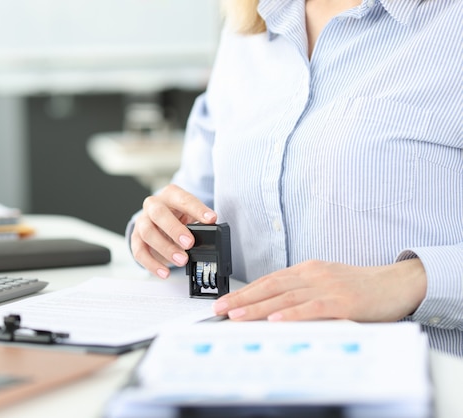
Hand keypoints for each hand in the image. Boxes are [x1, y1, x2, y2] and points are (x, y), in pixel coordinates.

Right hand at [131, 184, 216, 278]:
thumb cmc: (178, 217)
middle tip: (189, 243)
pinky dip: (152, 264)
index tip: (211, 219)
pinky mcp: (135, 238)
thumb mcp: (191, 215)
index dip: (197, 209)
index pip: (183, 198)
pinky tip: (165, 273)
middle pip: (159, 213)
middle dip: (174, 229)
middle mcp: (153, 205)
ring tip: (181, 261)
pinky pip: (139, 251)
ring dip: (165, 248)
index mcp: (170, 195)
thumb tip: (210, 235)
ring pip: (147, 232)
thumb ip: (198, 223)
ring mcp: (142, 221)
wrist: (160, 222)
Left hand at [213, 258, 426, 322]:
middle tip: (220, 309)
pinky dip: (292, 314)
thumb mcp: (326, 283)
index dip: (245, 291)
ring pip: (286, 297)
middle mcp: (313, 275)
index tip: (226, 301)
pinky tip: (275, 320)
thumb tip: (274, 307)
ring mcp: (327, 287)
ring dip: (258, 307)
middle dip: (242, 299)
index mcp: (307, 270)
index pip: (269, 280)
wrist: (396, 283)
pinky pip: (313, 308)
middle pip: (270, 287)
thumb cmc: (360, 287)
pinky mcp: (343, 302)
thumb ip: (302, 292)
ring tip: (236, 315)